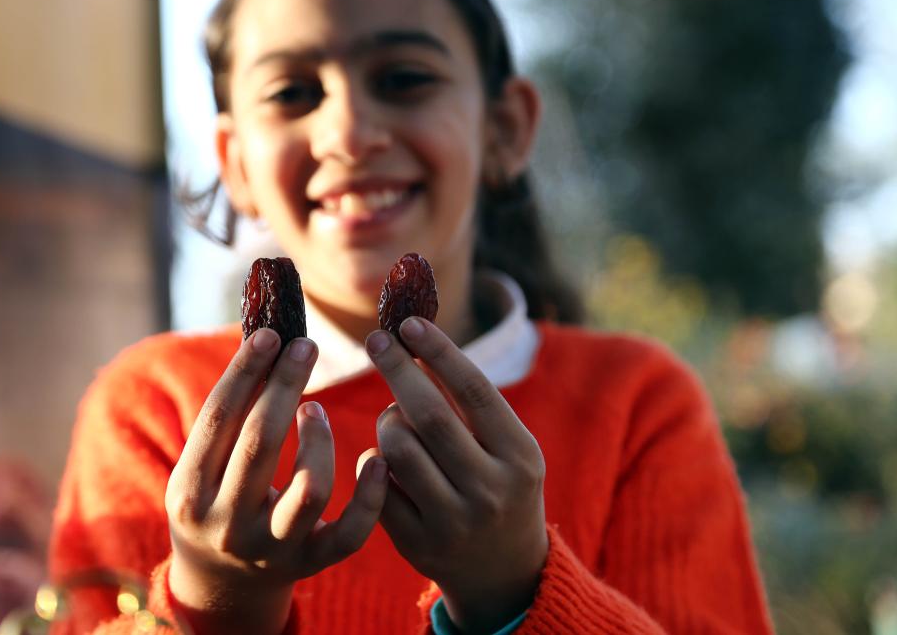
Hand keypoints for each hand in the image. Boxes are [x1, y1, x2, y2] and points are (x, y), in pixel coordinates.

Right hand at [165, 329, 388, 634]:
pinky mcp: (311, 564)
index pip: (218, 420)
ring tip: (314, 409)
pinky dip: (370, 496)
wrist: (221, 586)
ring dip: (320, 439)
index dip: (245, 372)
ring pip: (310, 489)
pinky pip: (350, 533)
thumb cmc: (214, 501)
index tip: (271, 334)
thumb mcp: (199, 468)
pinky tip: (377, 458)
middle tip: (306, 346)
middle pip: (260, 444)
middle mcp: (228, 525)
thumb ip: (227, 418)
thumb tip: (265, 339)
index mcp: (190, 493)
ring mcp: (272, 549)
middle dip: (285, 386)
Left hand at [365, 318, 548, 633]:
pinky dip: (376, 460)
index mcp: (521, 457)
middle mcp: (491, 490)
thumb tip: (417, 341)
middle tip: (377, 340)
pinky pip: (379, 485)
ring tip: (395, 418)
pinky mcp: (418, 544)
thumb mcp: (509, 449)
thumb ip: (473, 406)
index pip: (475, 391)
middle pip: (429, 416)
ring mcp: (453, 522)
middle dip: (397, 370)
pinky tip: (387, 458)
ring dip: (386, 420)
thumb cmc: (502, 486)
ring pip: (397, 449)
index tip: (408, 323)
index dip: (439, 352)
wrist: (505, 573)